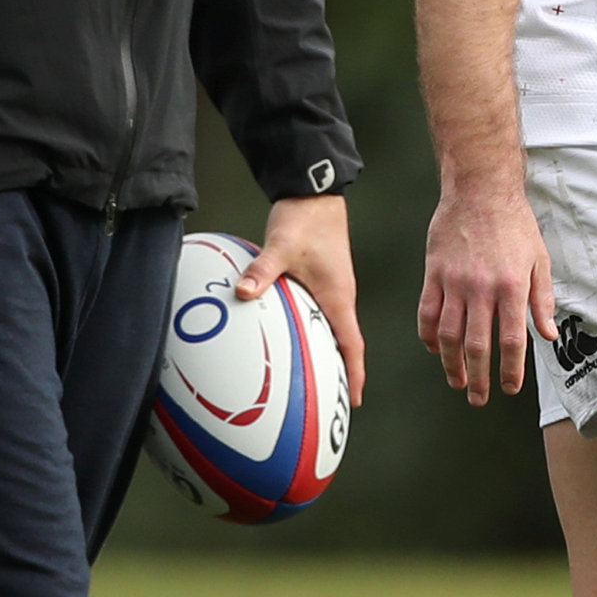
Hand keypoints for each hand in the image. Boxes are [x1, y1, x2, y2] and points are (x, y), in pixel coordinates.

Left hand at [237, 193, 365, 402]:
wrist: (314, 194)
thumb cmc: (305, 220)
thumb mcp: (281, 246)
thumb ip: (262, 271)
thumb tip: (242, 293)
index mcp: (338, 296)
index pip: (352, 344)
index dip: (354, 374)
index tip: (353, 401)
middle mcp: (338, 297)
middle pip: (345, 344)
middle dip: (342, 374)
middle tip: (332, 402)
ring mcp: (330, 290)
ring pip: (332, 331)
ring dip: (328, 355)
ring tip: (314, 380)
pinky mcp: (319, 281)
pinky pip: (318, 316)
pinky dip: (312, 335)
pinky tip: (292, 341)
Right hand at [416, 181, 554, 405]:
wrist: (480, 190)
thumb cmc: (514, 224)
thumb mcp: (540, 260)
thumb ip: (542, 301)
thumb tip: (548, 335)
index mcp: (512, 287)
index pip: (512, 341)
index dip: (511, 370)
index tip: (510, 387)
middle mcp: (481, 289)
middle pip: (477, 346)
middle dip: (478, 378)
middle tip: (478, 398)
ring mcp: (454, 282)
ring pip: (448, 335)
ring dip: (451, 364)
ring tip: (456, 381)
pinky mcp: (434, 274)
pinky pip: (426, 313)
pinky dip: (428, 336)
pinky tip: (434, 349)